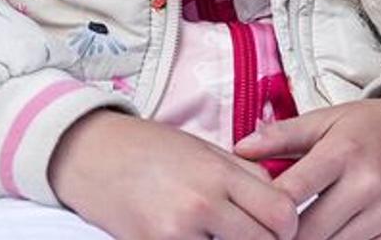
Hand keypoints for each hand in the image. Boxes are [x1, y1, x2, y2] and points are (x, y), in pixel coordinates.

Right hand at [47, 110, 299, 239]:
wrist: (91, 157)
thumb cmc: (152, 149)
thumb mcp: (208, 151)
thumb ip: (247, 176)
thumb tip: (282, 202)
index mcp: (220, 175)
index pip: (281, 213)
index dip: (289, 226)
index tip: (283, 227)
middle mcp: (200, 205)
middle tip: (257, 236)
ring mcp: (172, 233)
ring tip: (223, 233)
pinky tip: (201, 237)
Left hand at [234, 92, 380, 239]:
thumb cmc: (373, 127)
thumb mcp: (330, 119)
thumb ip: (283, 135)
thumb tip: (238, 149)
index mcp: (343, 151)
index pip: (290, 195)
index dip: (262, 213)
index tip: (246, 218)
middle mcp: (366, 183)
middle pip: (305, 233)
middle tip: (261, 235)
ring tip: (289, 236)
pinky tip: (322, 239)